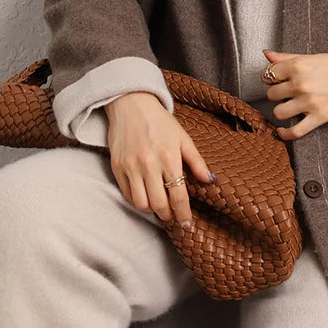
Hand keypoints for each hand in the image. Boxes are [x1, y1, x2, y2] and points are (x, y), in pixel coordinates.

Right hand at [105, 92, 213, 227]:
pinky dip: (137, 200)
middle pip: (159, 204)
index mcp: (169, 157)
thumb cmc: (160, 121)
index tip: (187, 223)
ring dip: (152, 209)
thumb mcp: (183, 137)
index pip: (178, 195)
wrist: (131, 104)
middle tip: (173, 215)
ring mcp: (131, 167)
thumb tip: (209, 180)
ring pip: (141, 203)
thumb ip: (196, 161)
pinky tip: (145, 196)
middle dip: (168, 215)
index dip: (183, 214)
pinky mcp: (117, 167)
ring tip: (159, 205)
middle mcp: (149, 164)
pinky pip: (127, 194)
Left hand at [261, 48, 327, 139]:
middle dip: (277, 94)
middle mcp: (302, 83)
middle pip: (271, 94)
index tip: (276, 81)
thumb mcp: (312, 57)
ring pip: (279, 112)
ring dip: (282, 111)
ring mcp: (310, 101)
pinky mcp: (320, 117)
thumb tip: (266, 54)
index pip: (268, 75)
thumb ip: (286, 57)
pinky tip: (283, 130)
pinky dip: (285, 134)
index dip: (270, 79)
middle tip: (288, 93)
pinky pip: (295, 131)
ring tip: (291, 107)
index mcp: (298, 65)